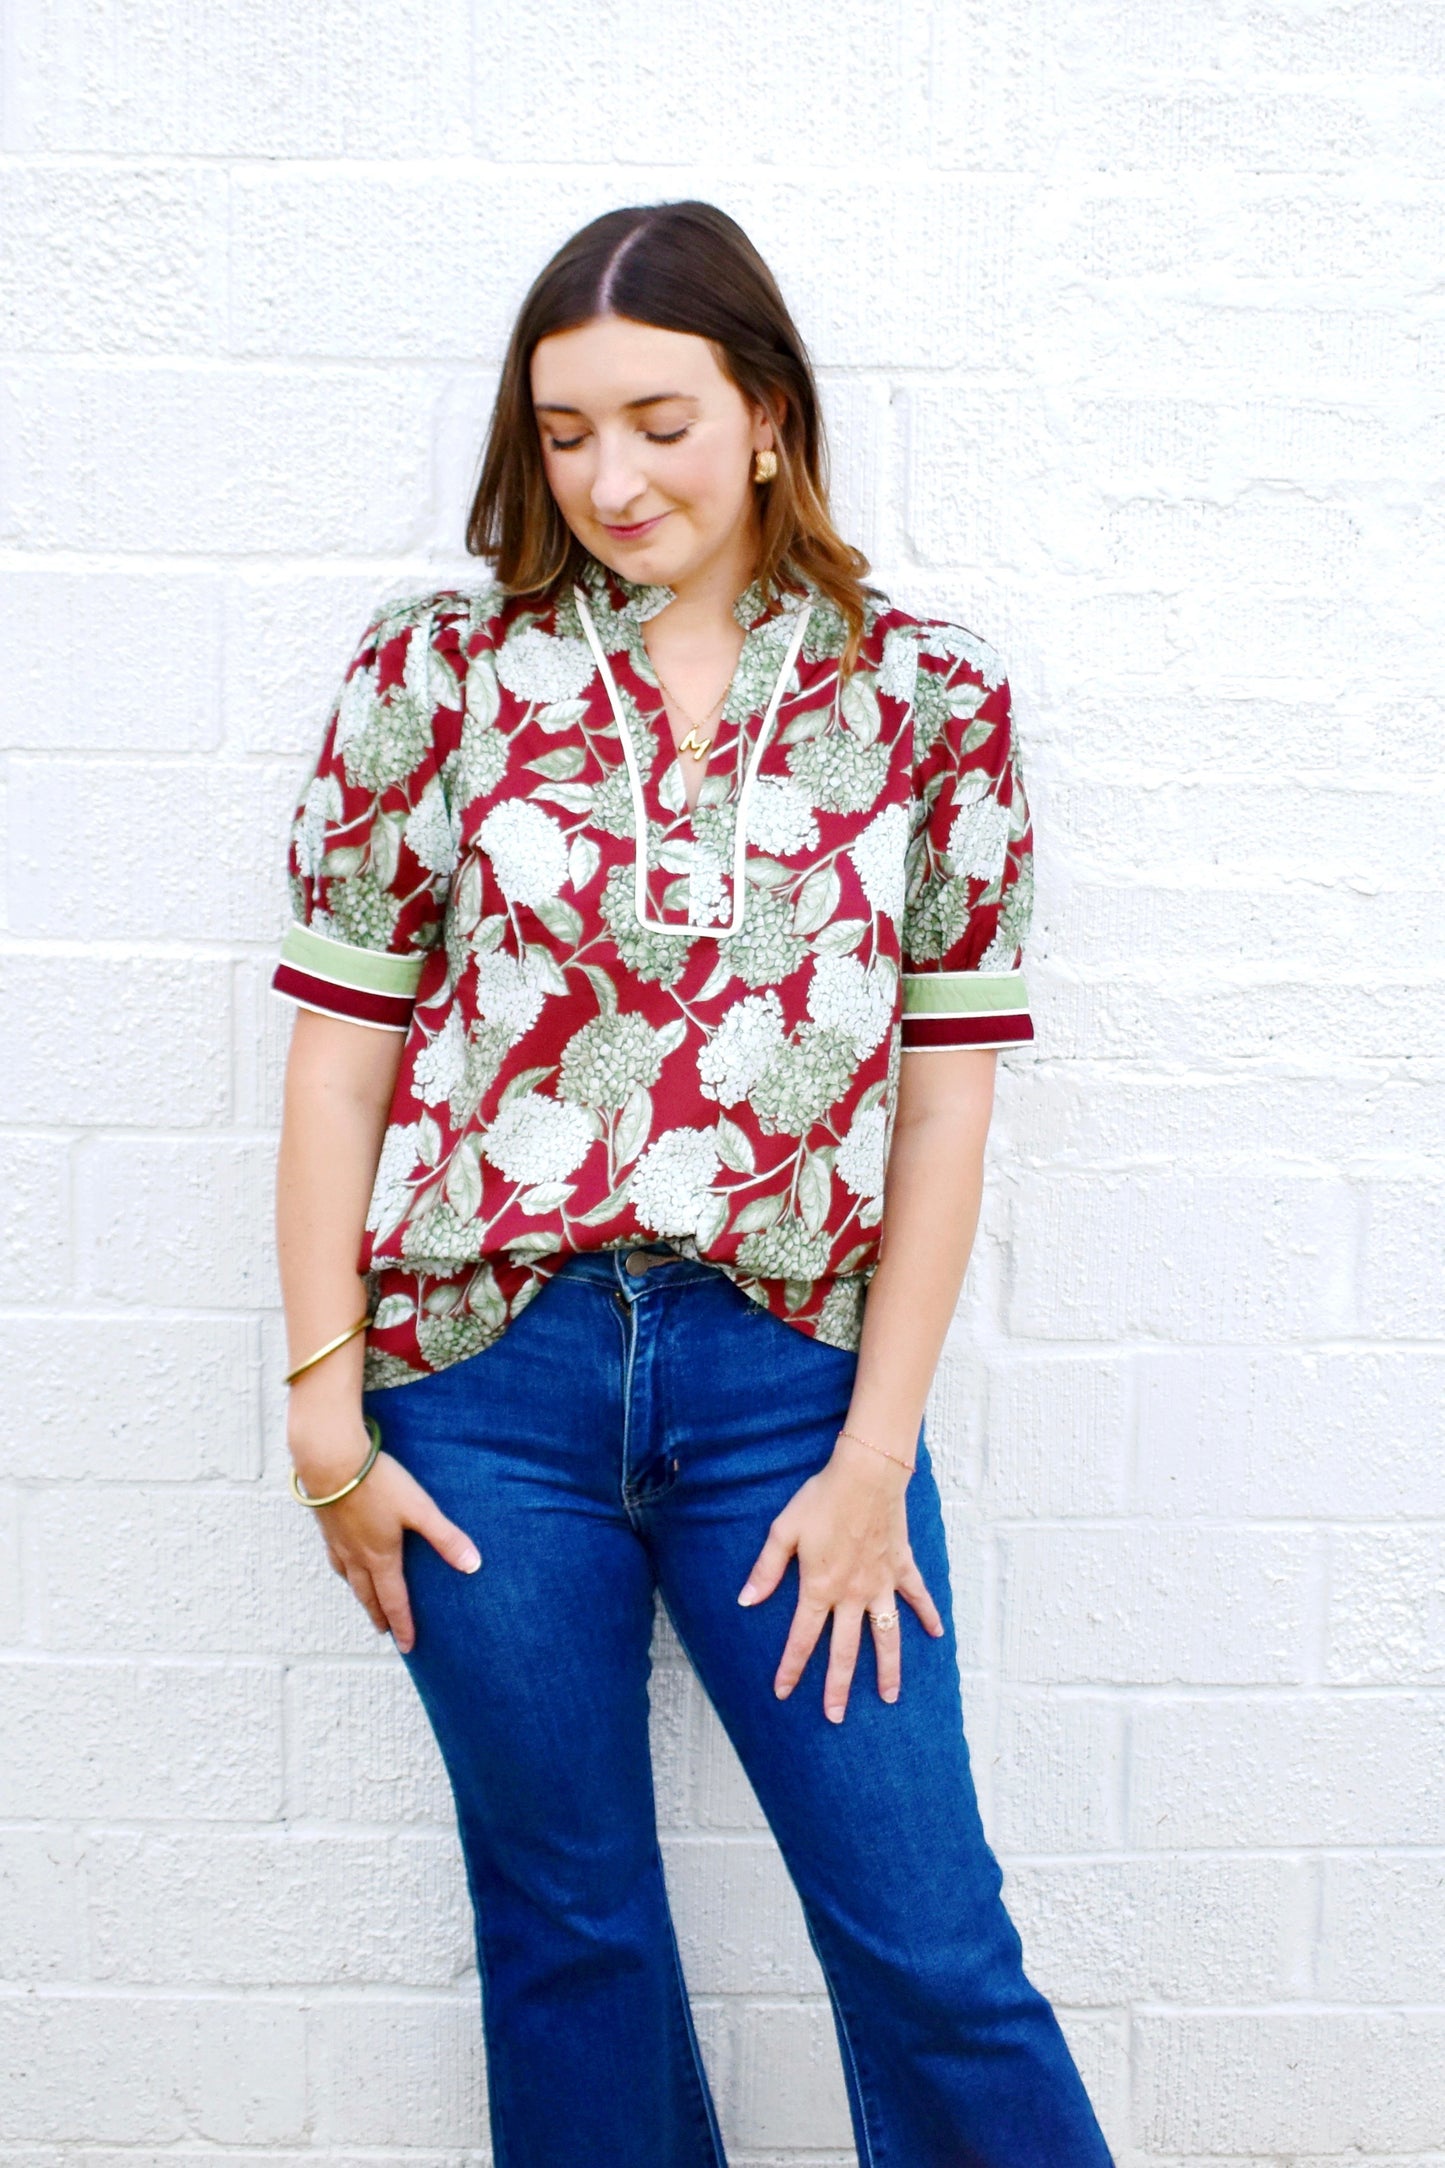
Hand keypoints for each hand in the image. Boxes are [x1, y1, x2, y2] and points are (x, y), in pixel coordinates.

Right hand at [289, 1406, 480, 1653]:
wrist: (329, 1461)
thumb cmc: (377, 1483)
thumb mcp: (419, 1509)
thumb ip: (446, 1537)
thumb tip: (473, 1565)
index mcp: (381, 1556)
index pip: (394, 1600)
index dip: (402, 1625)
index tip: (407, 1646)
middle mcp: (357, 1555)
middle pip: (368, 1595)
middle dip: (379, 1616)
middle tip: (385, 1632)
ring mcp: (338, 1541)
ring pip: (349, 1577)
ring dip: (360, 1595)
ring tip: (365, 1602)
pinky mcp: (326, 1524)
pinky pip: (335, 1557)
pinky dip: (343, 1569)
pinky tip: (343, 1560)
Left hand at [737, 1434, 944, 1721]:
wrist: (866, 1475)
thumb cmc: (821, 1499)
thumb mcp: (784, 1531)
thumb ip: (766, 1570)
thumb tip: (746, 1600)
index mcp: (819, 1588)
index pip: (802, 1638)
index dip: (791, 1667)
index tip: (782, 1692)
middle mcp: (852, 1595)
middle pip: (845, 1651)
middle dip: (838, 1687)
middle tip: (836, 1716)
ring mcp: (880, 1584)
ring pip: (886, 1637)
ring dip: (888, 1668)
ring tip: (890, 1697)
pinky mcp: (900, 1567)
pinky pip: (918, 1597)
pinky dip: (929, 1615)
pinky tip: (938, 1635)